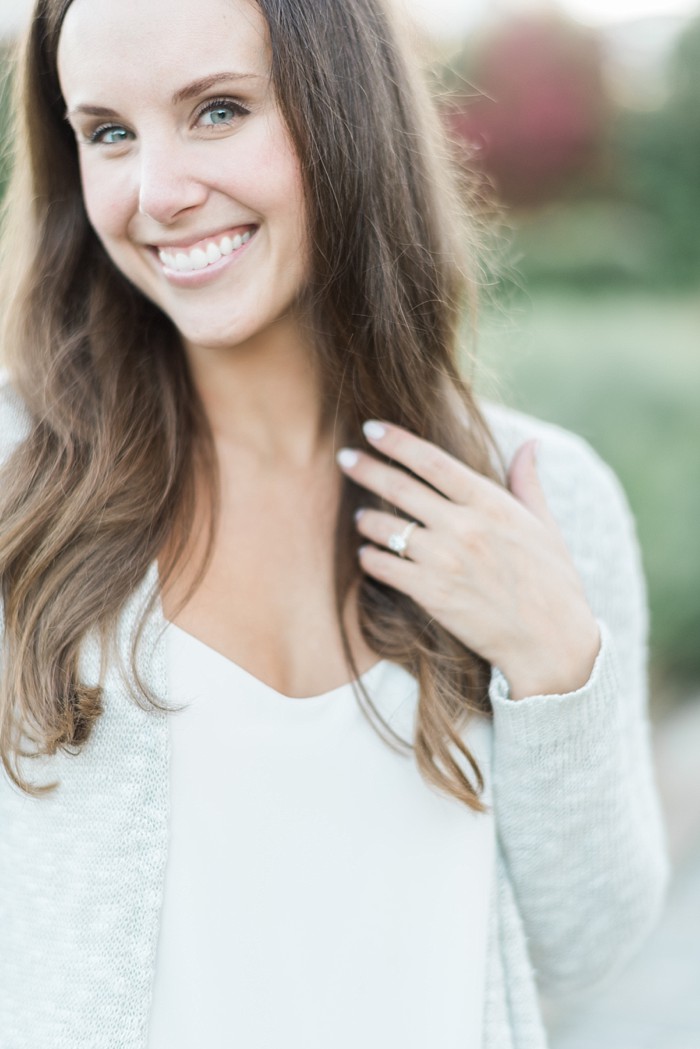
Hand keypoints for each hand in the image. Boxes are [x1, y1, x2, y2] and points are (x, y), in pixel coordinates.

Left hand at [336, 420, 600, 700]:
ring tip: (361, 519)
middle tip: (344, 458)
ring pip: (386, 528)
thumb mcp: (545, 525)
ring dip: (367, 520)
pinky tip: (369, 555)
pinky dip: (370, 558)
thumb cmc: (552, 583)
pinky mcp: (431, 594)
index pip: (432, 461)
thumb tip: (531, 444)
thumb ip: (528, 482)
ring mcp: (445, 560)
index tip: (371, 429)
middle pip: (400, 487)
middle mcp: (464, 526)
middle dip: (366, 468)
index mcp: (490, 503)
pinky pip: (384, 567)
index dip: (397, 441)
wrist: (551, 642)